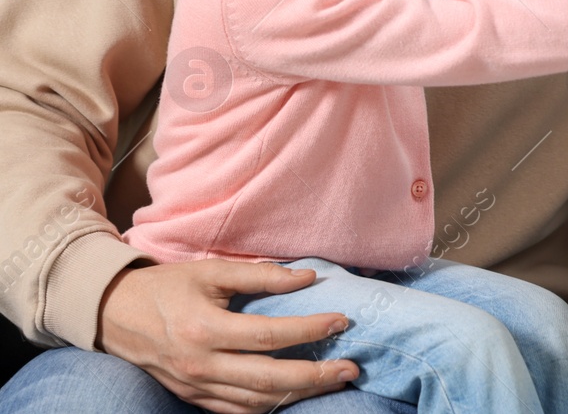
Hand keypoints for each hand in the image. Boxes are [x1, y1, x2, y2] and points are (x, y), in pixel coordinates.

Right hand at [99, 260, 357, 413]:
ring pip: (255, 401)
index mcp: (204, 329)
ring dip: (298, 394)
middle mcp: (200, 365)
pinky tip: (295, 396)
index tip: (342, 322)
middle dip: (315, 376)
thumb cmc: (166, 287)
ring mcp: (195, 387)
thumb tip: (308, 279)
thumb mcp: (210, 271)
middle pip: (268, 379)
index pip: (269, 336)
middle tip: (352, 369)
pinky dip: (268, 407)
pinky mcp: (191, 398)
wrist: (112, 314)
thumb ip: (260, 275)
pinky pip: (236, 411)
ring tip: (334, 382)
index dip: (310, 330)